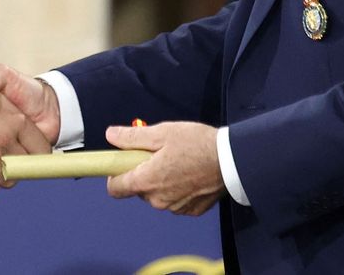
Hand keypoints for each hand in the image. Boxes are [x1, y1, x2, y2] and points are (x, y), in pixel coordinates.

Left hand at [104, 121, 222, 215]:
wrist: (232, 160)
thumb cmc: (198, 144)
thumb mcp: (162, 133)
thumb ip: (132, 137)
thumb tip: (111, 135)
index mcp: (147, 180)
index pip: (115, 189)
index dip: (114, 175)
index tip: (121, 164)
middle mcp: (158, 199)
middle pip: (138, 189)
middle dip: (144, 173)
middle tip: (158, 155)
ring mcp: (175, 207)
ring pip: (158, 195)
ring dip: (162, 181)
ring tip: (178, 162)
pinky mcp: (191, 210)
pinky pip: (175, 200)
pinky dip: (178, 189)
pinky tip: (190, 174)